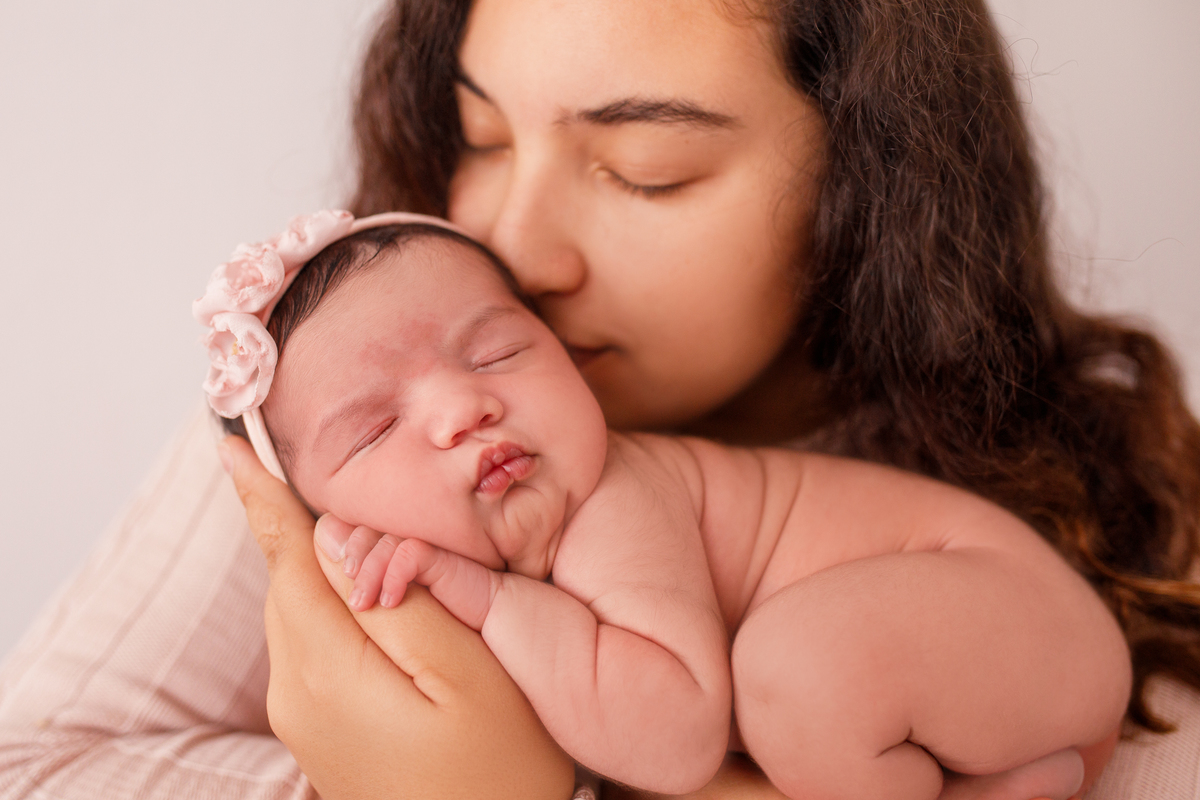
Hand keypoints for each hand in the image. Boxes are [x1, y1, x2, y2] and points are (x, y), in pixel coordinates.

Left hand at [221, 435, 573, 799]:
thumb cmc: (497, 773)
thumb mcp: (470, 675)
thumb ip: (404, 600)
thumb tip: (344, 537)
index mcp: (327, 671)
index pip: (286, 560)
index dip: (261, 498)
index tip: (228, 445)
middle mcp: (296, 693)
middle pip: (290, 581)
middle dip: (305, 526)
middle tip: (336, 480)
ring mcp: (304, 717)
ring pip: (300, 612)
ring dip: (319, 564)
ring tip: (361, 534)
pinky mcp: (322, 731)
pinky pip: (313, 644)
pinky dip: (330, 604)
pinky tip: (369, 598)